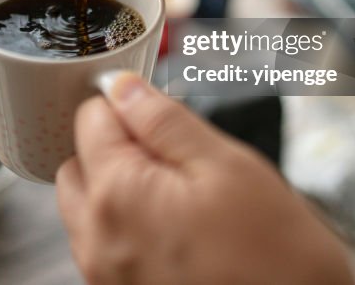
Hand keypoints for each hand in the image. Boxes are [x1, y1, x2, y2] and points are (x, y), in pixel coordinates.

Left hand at [56, 72, 352, 284]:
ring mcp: (105, 274)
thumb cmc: (276, 260)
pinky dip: (127, 227)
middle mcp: (97, 239)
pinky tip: (177, 231)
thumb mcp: (228, 167)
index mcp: (117, 194)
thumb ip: (165, 121)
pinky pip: (104, 245)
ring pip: (85, 208)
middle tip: (172, 154)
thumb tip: (124, 89)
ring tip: (179, 196)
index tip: (160, 113)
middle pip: (78, 164)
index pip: (90, 119)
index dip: (127, 105)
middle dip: (113, 146)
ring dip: (117, 188)